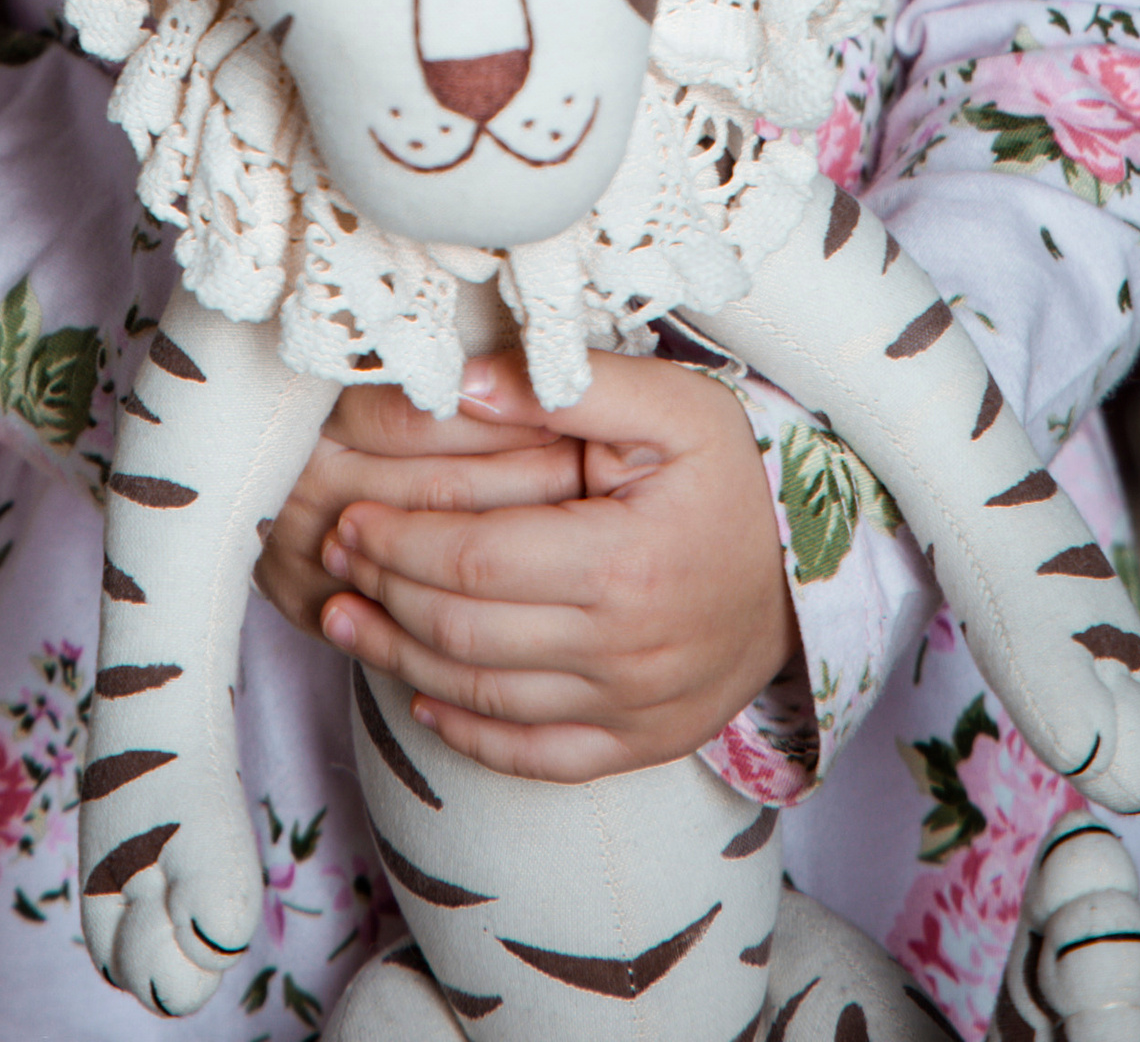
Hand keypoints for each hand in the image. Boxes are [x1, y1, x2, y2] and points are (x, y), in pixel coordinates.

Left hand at [314, 347, 795, 781]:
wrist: (805, 575)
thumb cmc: (730, 481)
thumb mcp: (675, 406)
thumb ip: (570, 386)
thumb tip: (463, 383)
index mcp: (622, 561)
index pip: (474, 560)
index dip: (399, 541)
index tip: (351, 515)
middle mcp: (623, 648)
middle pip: (464, 631)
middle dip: (384, 593)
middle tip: (334, 557)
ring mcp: (630, 708)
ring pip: (484, 696)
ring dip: (398, 660)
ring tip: (344, 618)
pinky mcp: (637, 745)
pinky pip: (534, 755)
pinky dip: (467, 733)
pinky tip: (421, 697)